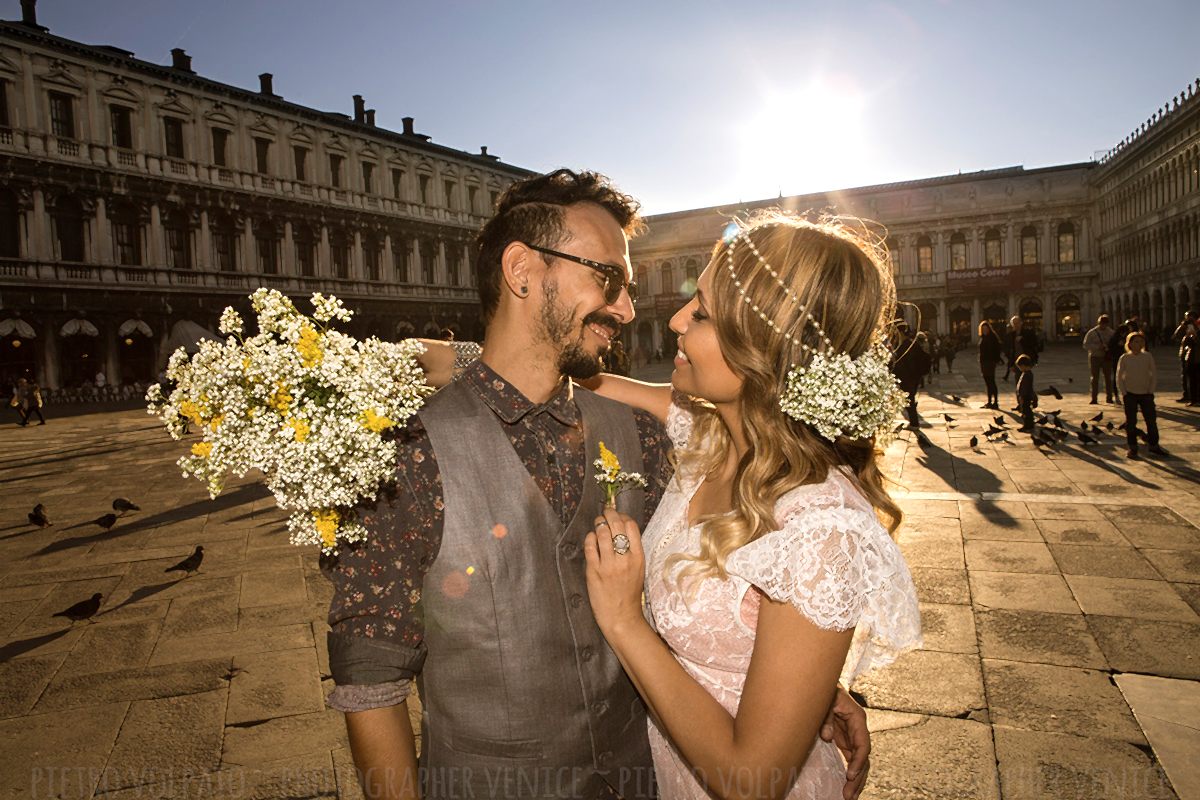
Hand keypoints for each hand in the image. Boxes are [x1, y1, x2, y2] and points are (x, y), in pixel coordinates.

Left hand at [582, 506, 646, 637]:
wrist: (621, 616)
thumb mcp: (639, 570)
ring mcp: (609, 565)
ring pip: (602, 533)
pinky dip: (589, 538)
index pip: (632, 526)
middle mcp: (625, 559)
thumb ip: (633, 551)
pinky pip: (590, 546)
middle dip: (609, 514)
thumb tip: (623, 530)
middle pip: (616, 525)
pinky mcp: (594, 571)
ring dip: (598, 524)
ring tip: (598, 523)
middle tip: (606, 512)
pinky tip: (591, 539)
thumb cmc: (630, 593)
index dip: (623, 516)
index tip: (618, 515)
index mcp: (638, 557)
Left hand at [820, 686, 870, 799]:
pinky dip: (850, 771)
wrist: (818, 681)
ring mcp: (851, 735)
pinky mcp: (843, 739)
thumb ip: (826, 717)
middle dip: (857, 777)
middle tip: (849, 795)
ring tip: (849, 797)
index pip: (863, 744)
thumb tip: (827, 737)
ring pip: (858, 761)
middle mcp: (857, 729)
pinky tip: (846, 785)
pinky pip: (850, 758)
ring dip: (855, 779)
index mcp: (857, 718)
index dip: (858, 761)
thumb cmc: (824, 689)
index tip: (850, 776)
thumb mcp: (825, 698)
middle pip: (863, 757)